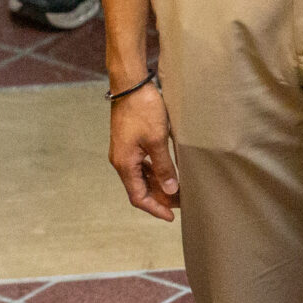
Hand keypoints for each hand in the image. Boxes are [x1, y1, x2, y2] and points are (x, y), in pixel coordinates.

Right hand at [107, 83, 178, 219]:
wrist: (131, 85)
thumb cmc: (143, 110)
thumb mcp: (157, 140)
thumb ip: (164, 167)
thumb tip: (171, 190)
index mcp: (124, 164)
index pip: (138, 197)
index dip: (155, 208)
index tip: (171, 217)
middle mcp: (121, 161)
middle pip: (140, 188)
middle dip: (160, 198)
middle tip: (182, 202)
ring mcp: (125, 152)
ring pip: (141, 177)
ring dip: (159, 185)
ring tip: (179, 189)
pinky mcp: (130, 143)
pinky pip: (142, 165)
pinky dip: (155, 172)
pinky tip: (169, 171)